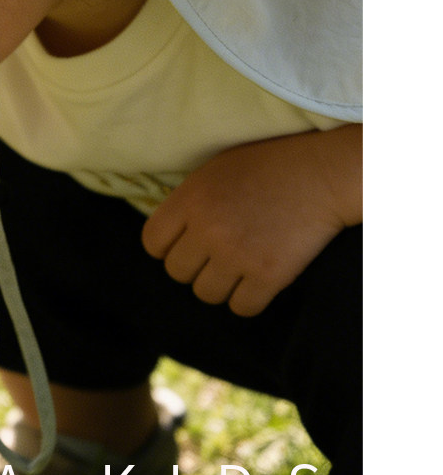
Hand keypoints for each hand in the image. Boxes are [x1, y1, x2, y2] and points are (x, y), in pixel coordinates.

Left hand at [141, 126, 360, 317]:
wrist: (322, 174)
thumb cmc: (268, 166)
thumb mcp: (213, 171)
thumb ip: (188, 202)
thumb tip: (171, 234)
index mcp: (190, 200)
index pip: (152, 243)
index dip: (166, 248)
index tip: (184, 245)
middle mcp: (208, 230)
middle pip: (177, 272)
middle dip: (193, 266)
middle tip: (214, 256)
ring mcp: (238, 255)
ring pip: (206, 294)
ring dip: (219, 285)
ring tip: (236, 269)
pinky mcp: (269, 274)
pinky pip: (241, 307)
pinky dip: (247, 299)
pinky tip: (256, 282)